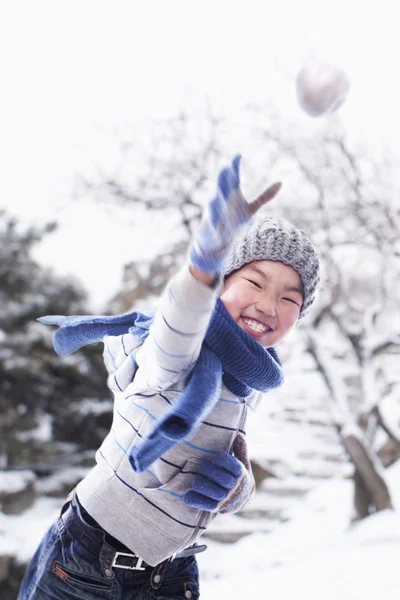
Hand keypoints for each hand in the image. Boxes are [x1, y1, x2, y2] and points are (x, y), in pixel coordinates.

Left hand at [184, 434, 254, 513]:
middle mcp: (236, 489)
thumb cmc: (237, 475)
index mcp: (242, 475)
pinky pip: (206, 506)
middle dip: (211, 472)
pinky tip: (187, 495)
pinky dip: (196, 501)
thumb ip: (239, 450)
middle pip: (225, 481)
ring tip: (196, 479)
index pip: (236, 468)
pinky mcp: (216, 508)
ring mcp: (226, 500)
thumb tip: (239, 435)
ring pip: (216, 494)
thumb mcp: (242, 462)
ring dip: (203, 486)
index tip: (217, 455)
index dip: (225, 461)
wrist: (241, 499)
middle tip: (202, 466)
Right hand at [189, 154, 280, 274]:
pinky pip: (212, 226)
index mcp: (231, 194)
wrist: (215, 241)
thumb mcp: (250, 209)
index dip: (234, 167)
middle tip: (226, 168)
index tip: (238, 155)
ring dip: (216, 201)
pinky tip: (215, 225)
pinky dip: (213, 224)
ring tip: (217, 196)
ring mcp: (214, 214)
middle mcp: (221, 201)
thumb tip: (280, 182)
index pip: (233, 179)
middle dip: (223, 179)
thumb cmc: (233, 221)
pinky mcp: (211, 229)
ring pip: (214, 205)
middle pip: (222, 188)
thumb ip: (264, 197)